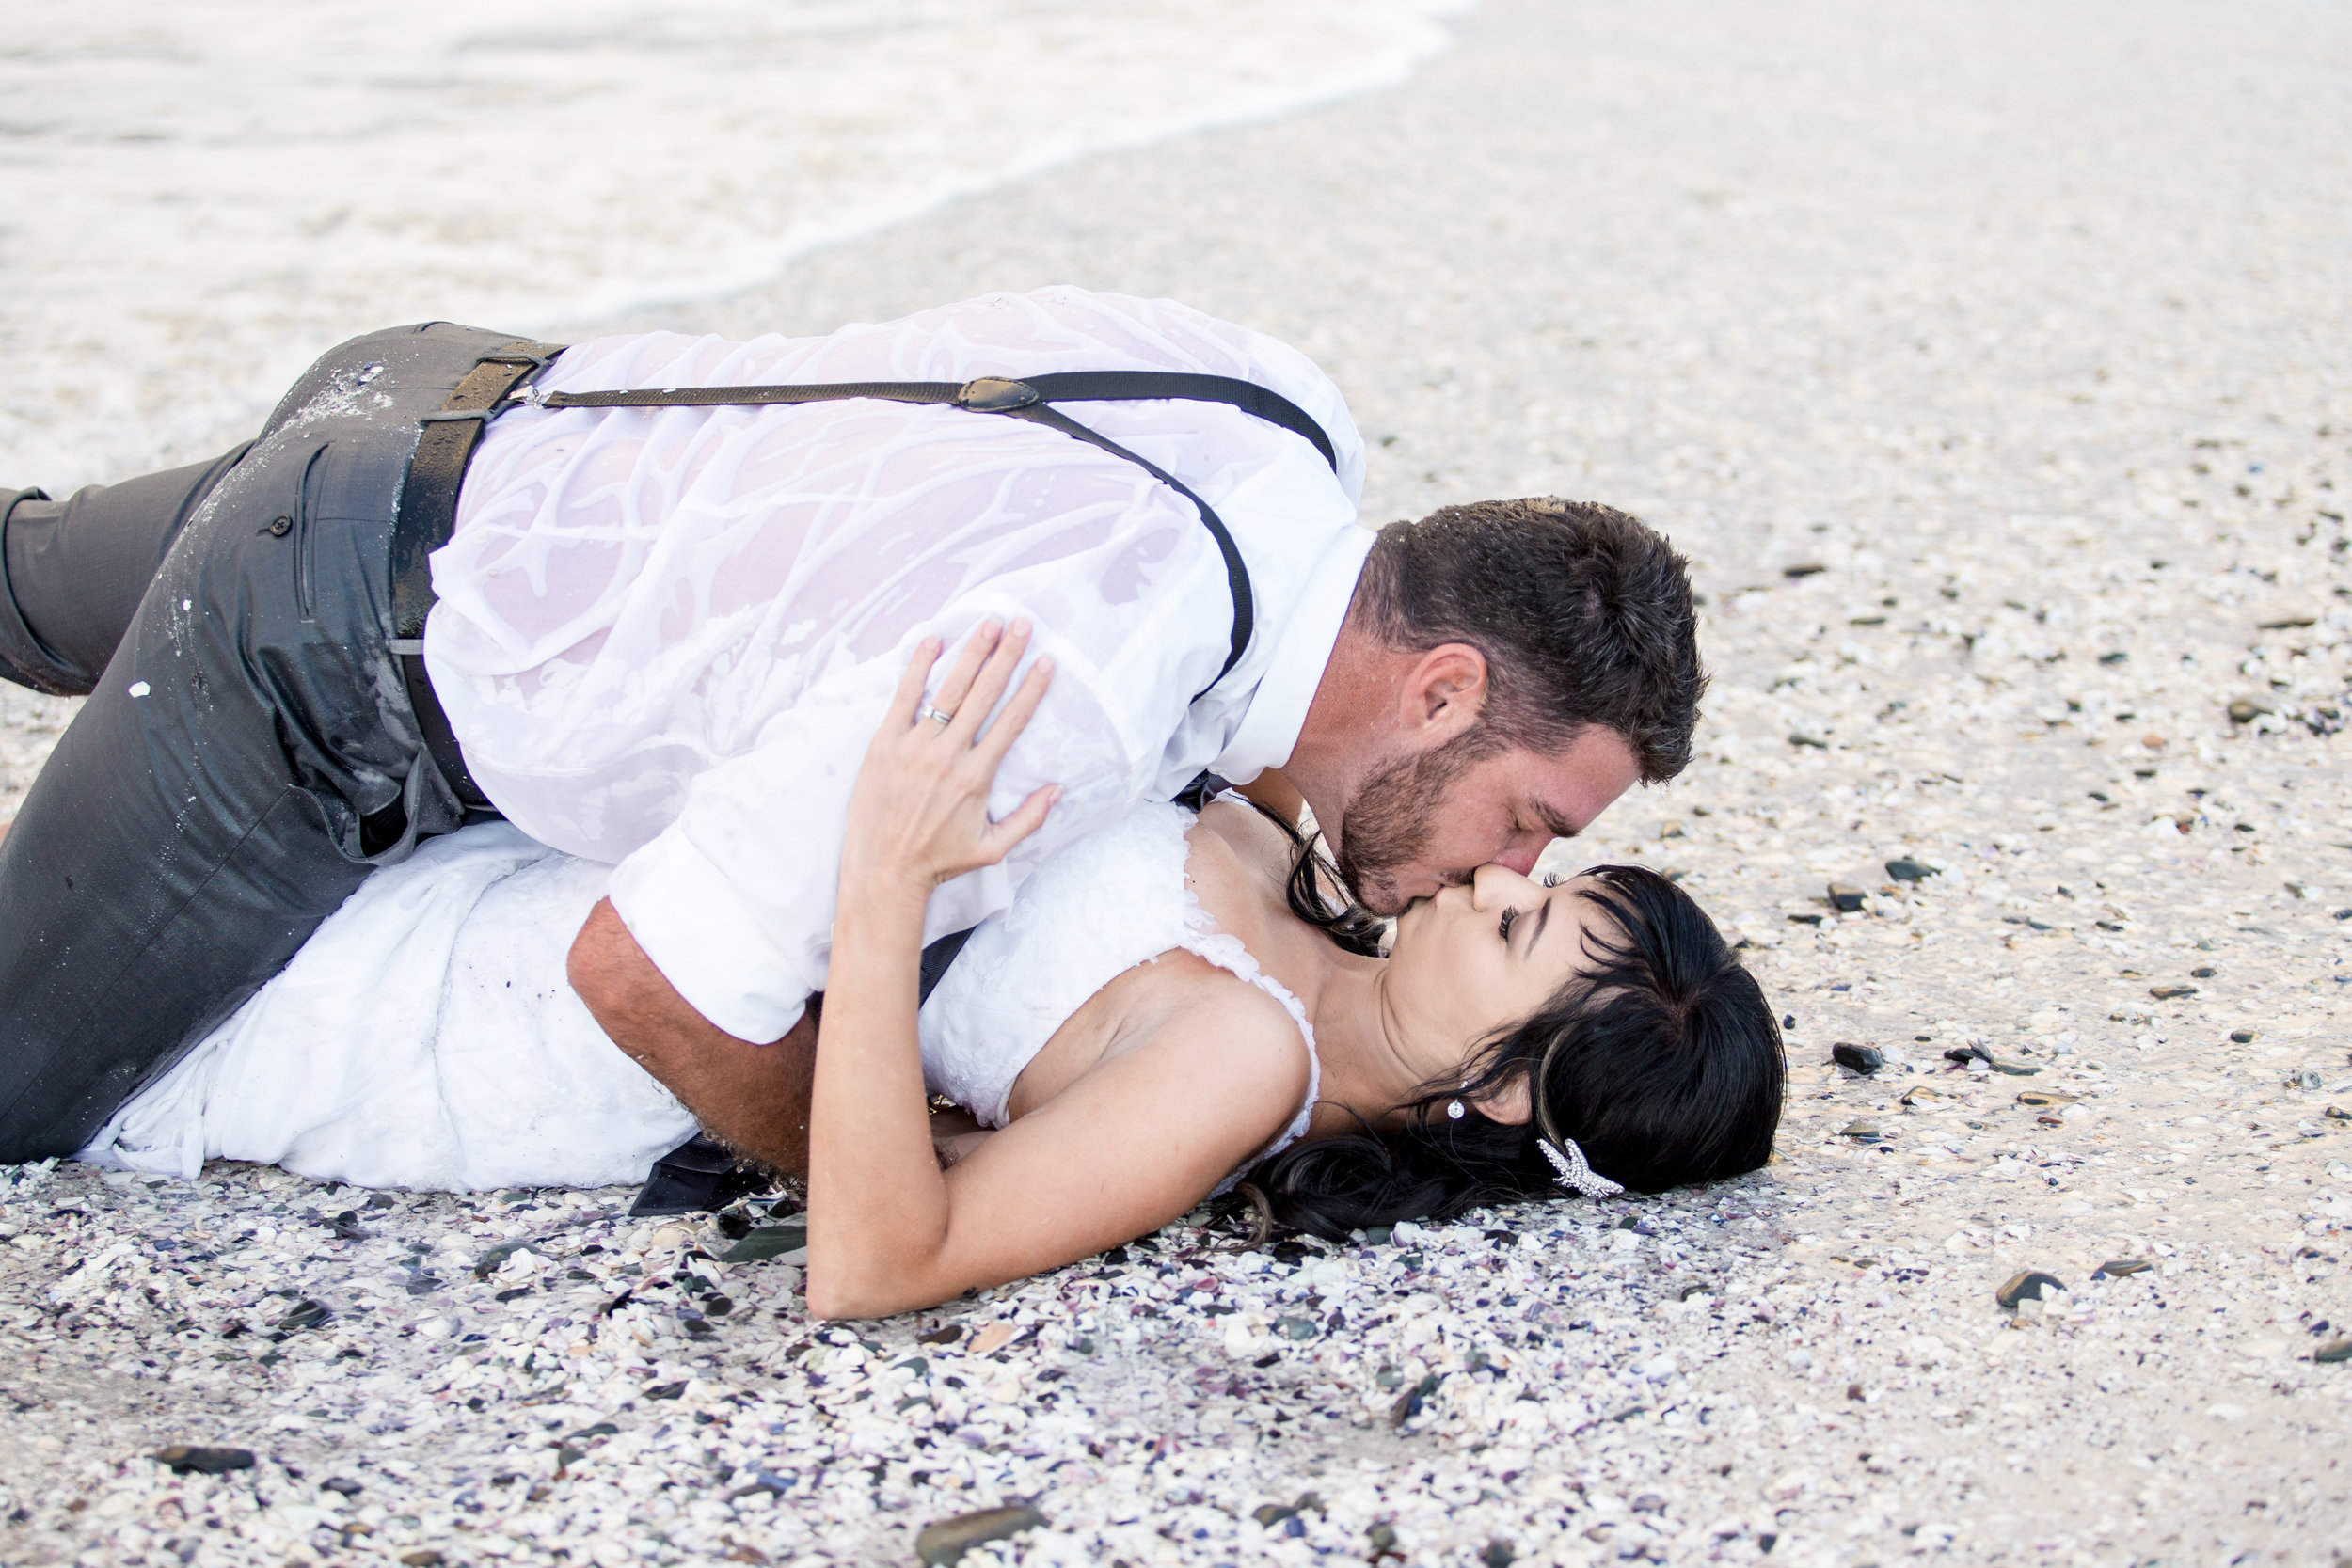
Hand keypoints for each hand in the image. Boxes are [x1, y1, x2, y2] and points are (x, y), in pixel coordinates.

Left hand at [841, 619, 1058, 896]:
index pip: (1011, 721)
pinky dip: (917, 666)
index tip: (1046, 661)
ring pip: (949, 690)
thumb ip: (1029, 819)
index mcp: (976, 777)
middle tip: (1023, 624)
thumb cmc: (939, 861)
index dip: (1031, 688)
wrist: (885, 871)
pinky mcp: (884, 743)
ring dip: (971, 653)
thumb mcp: (992, 848)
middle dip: (1007, 656)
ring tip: (989, 623)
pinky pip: (904, 696)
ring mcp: (914, 746)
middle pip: (984, 694)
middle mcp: (948, 755)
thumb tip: (1058, 789)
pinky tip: (932, 639)